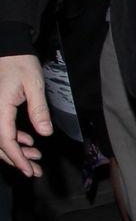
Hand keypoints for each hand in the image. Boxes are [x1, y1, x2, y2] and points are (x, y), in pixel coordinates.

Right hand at [0, 54, 51, 177]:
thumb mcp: (34, 84)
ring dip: (15, 151)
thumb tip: (45, 133)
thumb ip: (39, 109)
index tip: (28, 170)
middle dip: (17, 160)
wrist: (8, 49)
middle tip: (35, 171)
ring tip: (35, 157)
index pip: (5, 139)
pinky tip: (28, 142)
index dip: (17, 158)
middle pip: (0, 144)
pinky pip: (0, 130)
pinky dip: (12, 139)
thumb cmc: (20, 63)